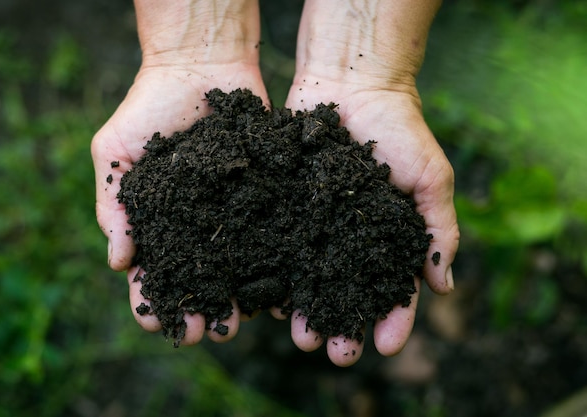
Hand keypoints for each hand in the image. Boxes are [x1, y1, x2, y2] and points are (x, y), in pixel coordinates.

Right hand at [91, 63, 268, 343]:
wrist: (201, 67)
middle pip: (195, 280)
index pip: (149, 273)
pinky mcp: (262, 198)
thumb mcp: (116, 151)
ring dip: (234, 298)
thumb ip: (114, 204)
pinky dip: (270, 265)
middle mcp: (194, 226)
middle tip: (208, 332)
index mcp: (156, 222)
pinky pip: (267, 237)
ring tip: (239, 322)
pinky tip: (273, 291)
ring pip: (233, 268)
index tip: (157, 323)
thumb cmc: (149, 107)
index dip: (151, 301)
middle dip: (199, 309)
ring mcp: (230, 215)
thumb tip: (117, 261)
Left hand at [284, 78, 458, 365]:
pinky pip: (281, 245)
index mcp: (388, 236)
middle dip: (343, 324)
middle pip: (347, 291)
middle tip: (335, 353)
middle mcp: (351, 237)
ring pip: (310, 278)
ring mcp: (318, 223)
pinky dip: (277, 274)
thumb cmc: (400, 129)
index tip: (388, 347)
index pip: (394, 288)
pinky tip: (271, 300)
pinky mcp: (288, 205)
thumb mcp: (431, 179)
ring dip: (307, 311)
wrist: (353, 83)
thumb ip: (439, 230)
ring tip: (302, 337)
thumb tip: (444, 287)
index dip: (393, 319)